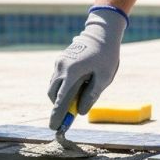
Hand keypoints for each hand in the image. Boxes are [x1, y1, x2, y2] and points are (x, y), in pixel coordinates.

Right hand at [47, 8, 126, 129]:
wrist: (101, 32)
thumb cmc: (106, 55)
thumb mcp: (104, 78)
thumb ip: (91, 96)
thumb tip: (81, 112)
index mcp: (72, 73)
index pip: (60, 99)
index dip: (57, 115)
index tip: (54, 127)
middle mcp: (61, 68)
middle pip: (53, 94)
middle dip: (58, 107)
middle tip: (67, 117)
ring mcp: (59, 63)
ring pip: (53, 86)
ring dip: (60, 96)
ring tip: (76, 99)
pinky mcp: (60, 60)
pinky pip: (57, 78)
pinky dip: (61, 87)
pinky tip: (76, 86)